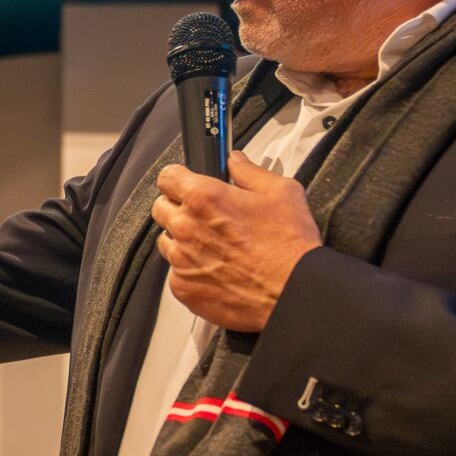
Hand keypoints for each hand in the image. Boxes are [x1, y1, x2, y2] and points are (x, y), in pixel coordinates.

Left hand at [151, 156, 322, 333]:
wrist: (293, 293)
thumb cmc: (289, 248)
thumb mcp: (281, 192)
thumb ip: (250, 172)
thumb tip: (236, 162)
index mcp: (204, 198)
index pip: (167, 177)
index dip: (179, 178)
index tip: (186, 183)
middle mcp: (186, 228)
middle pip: (161, 208)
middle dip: (179, 208)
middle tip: (206, 215)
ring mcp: (181, 261)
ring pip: (167, 242)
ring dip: (183, 240)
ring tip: (216, 246)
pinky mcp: (183, 288)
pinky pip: (176, 273)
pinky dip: (191, 271)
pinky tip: (217, 269)